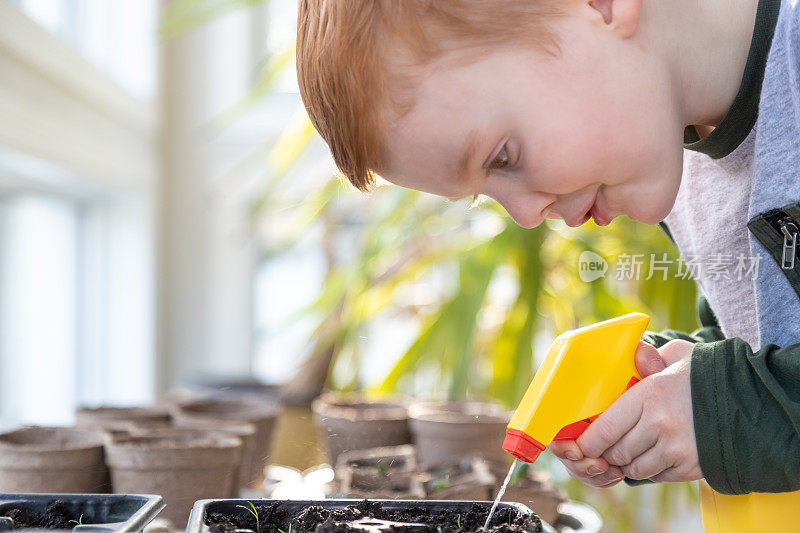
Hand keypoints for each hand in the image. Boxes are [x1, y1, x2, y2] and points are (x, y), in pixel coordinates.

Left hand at [550, 340, 702, 485]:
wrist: (752, 403)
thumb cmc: (708, 377)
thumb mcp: (678, 356)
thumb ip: (649, 355)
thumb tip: (631, 352)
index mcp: (650, 394)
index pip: (604, 429)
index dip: (588, 442)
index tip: (582, 444)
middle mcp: (659, 424)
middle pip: (616, 452)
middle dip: (609, 451)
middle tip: (611, 444)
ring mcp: (676, 449)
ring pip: (634, 468)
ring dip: (630, 462)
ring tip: (637, 447)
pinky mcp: (690, 467)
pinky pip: (656, 476)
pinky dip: (651, 470)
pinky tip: (658, 454)